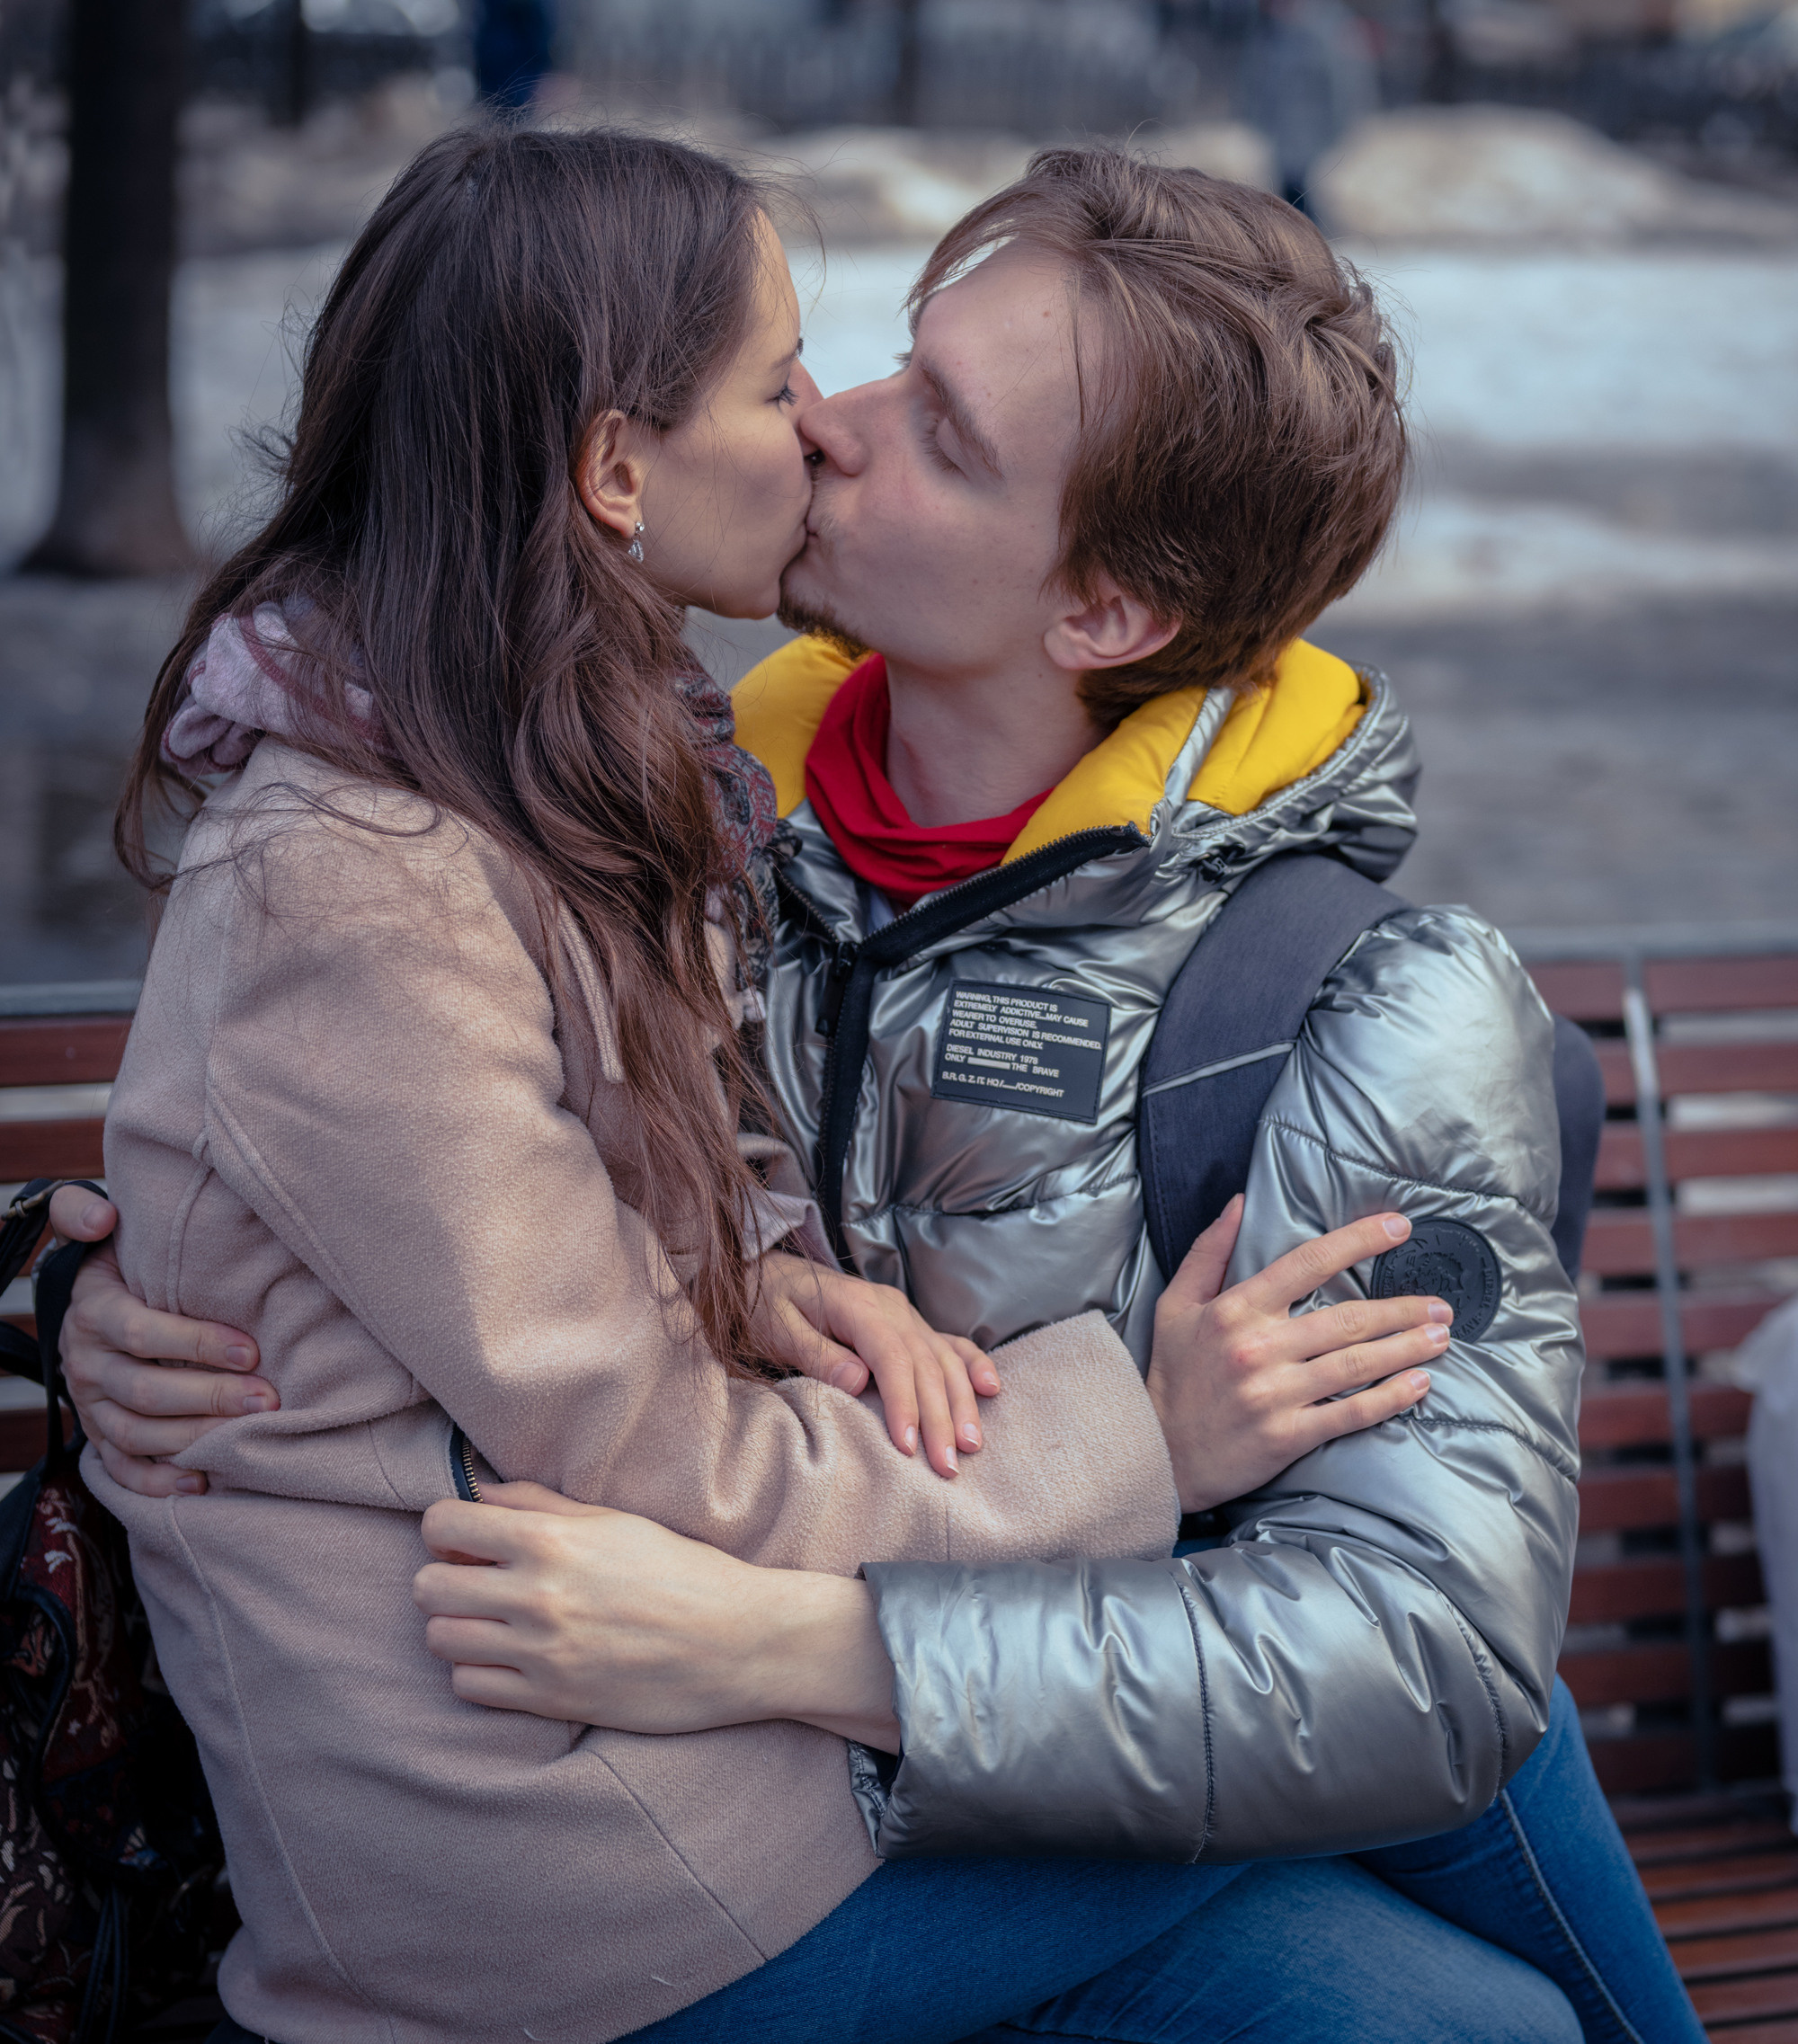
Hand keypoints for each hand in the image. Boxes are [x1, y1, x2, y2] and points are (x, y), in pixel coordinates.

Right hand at [47, 1190, 277, 1498]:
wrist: (96, 1299)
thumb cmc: (125, 1260)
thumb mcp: (101, 1230)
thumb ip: (84, 1213)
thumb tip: (101, 1215)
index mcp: (93, 1311)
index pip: (140, 1333)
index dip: (196, 1343)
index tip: (252, 1349)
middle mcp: (85, 1362)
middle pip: (145, 1390)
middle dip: (210, 1396)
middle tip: (267, 1398)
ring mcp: (90, 1404)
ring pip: (137, 1433)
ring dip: (194, 1438)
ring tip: (249, 1433)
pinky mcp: (99, 1435)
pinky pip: (121, 1467)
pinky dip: (156, 1481)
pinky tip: (201, 1482)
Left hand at [413, 1482, 900, 1749]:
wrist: (740, 1641)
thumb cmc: (683, 1571)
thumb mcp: (615, 1521)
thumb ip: (539, 1504)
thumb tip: (477, 1493)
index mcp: (550, 1541)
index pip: (442, 1524)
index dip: (447, 1528)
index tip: (469, 1538)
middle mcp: (535, 1596)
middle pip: (428, 1588)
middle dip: (446, 1579)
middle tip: (480, 1582)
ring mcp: (540, 1654)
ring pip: (440, 1640)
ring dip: (460, 1628)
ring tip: (496, 1622)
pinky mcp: (551, 1701)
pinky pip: (468, 1687)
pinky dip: (481, 1672)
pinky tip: (514, 1658)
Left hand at [750, 1253, 998, 1480]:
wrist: (767, 1272)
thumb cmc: (766, 1304)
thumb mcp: (775, 1327)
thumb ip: (815, 1353)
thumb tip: (858, 1381)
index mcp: (856, 1305)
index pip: (891, 1357)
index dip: (904, 1403)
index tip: (909, 1446)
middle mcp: (890, 1307)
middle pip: (925, 1364)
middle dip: (940, 1417)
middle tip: (948, 1466)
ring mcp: (903, 1314)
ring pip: (944, 1358)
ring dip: (962, 1402)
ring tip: (971, 1445)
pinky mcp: (908, 1324)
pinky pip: (949, 1343)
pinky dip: (973, 1364)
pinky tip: (991, 1389)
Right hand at [1148, 1198, 1448, 1512]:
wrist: (1159, 1452)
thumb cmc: (1172, 1375)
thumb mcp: (1176, 1304)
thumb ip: (1209, 1251)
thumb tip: (1239, 1202)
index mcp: (1235, 1309)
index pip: (1307, 1262)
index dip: (1358, 1240)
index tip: (1399, 1227)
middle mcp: (1258, 1348)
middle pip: (1347, 1318)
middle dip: (1402, 1308)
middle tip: (1440, 1304)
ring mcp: (1275, 1394)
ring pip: (1357, 1364)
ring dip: (1407, 1348)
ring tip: (1440, 1337)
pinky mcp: (1288, 1435)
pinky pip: (1350, 1413)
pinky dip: (1390, 1398)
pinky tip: (1418, 1384)